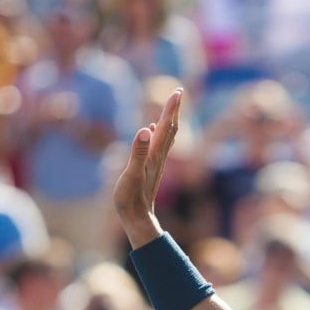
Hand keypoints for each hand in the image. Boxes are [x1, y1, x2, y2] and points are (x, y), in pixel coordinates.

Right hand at [113, 88, 182, 246]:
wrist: (138, 218)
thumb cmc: (131, 199)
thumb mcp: (131, 174)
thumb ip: (137, 152)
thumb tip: (145, 130)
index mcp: (154, 154)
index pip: (165, 126)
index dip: (171, 108)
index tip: (177, 91)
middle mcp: (158, 156)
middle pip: (170, 128)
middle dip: (174, 110)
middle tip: (178, 92)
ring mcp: (156, 162)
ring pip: (166, 136)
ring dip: (169, 119)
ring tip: (171, 106)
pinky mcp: (151, 168)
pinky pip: (158, 145)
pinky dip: (158, 133)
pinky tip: (152, 130)